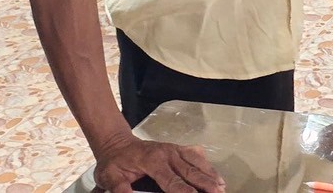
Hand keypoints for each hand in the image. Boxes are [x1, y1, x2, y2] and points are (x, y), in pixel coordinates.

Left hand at [92, 134, 221, 191]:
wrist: (117, 144)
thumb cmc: (115, 163)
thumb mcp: (110, 177)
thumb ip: (120, 189)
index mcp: (153, 161)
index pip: (172, 181)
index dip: (185, 192)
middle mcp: (167, 153)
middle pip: (190, 171)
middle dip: (205, 183)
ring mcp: (174, 149)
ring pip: (197, 162)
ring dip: (210, 174)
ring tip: (222, 186)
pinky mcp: (178, 149)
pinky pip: (196, 155)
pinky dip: (207, 165)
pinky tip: (215, 174)